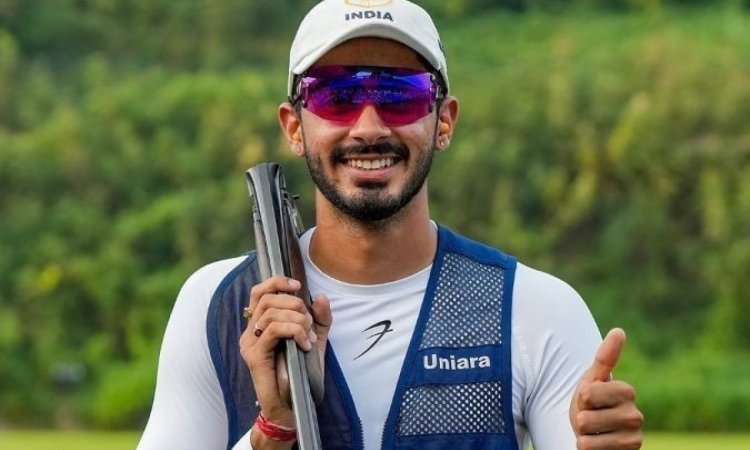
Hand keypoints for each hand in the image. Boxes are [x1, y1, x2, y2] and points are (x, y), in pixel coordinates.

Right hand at [239, 276, 331, 445]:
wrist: (293, 405)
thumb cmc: (301, 374)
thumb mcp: (315, 340)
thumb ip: (319, 319)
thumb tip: (320, 297)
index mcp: (260, 325)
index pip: (259, 292)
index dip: (277, 282)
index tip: (298, 285)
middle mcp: (250, 332)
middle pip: (267, 298)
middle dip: (294, 304)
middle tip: (308, 322)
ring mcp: (250, 344)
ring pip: (271, 313)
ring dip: (297, 320)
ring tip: (307, 336)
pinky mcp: (255, 356)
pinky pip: (274, 330)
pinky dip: (294, 332)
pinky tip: (304, 345)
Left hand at [570, 328, 643, 449]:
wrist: (596, 434)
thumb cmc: (592, 404)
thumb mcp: (593, 380)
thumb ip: (606, 357)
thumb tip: (619, 330)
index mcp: (627, 391)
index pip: (587, 394)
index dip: (582, 398)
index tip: (591, 400)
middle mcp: (635, 415)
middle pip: (585, 416)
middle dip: (581, 417)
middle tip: (592, 418)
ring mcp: (634, 437)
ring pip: (586, 433)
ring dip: (583, 434)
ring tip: (595, 432)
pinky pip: (589, 448)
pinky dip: (585, 447)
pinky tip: (598, 445)